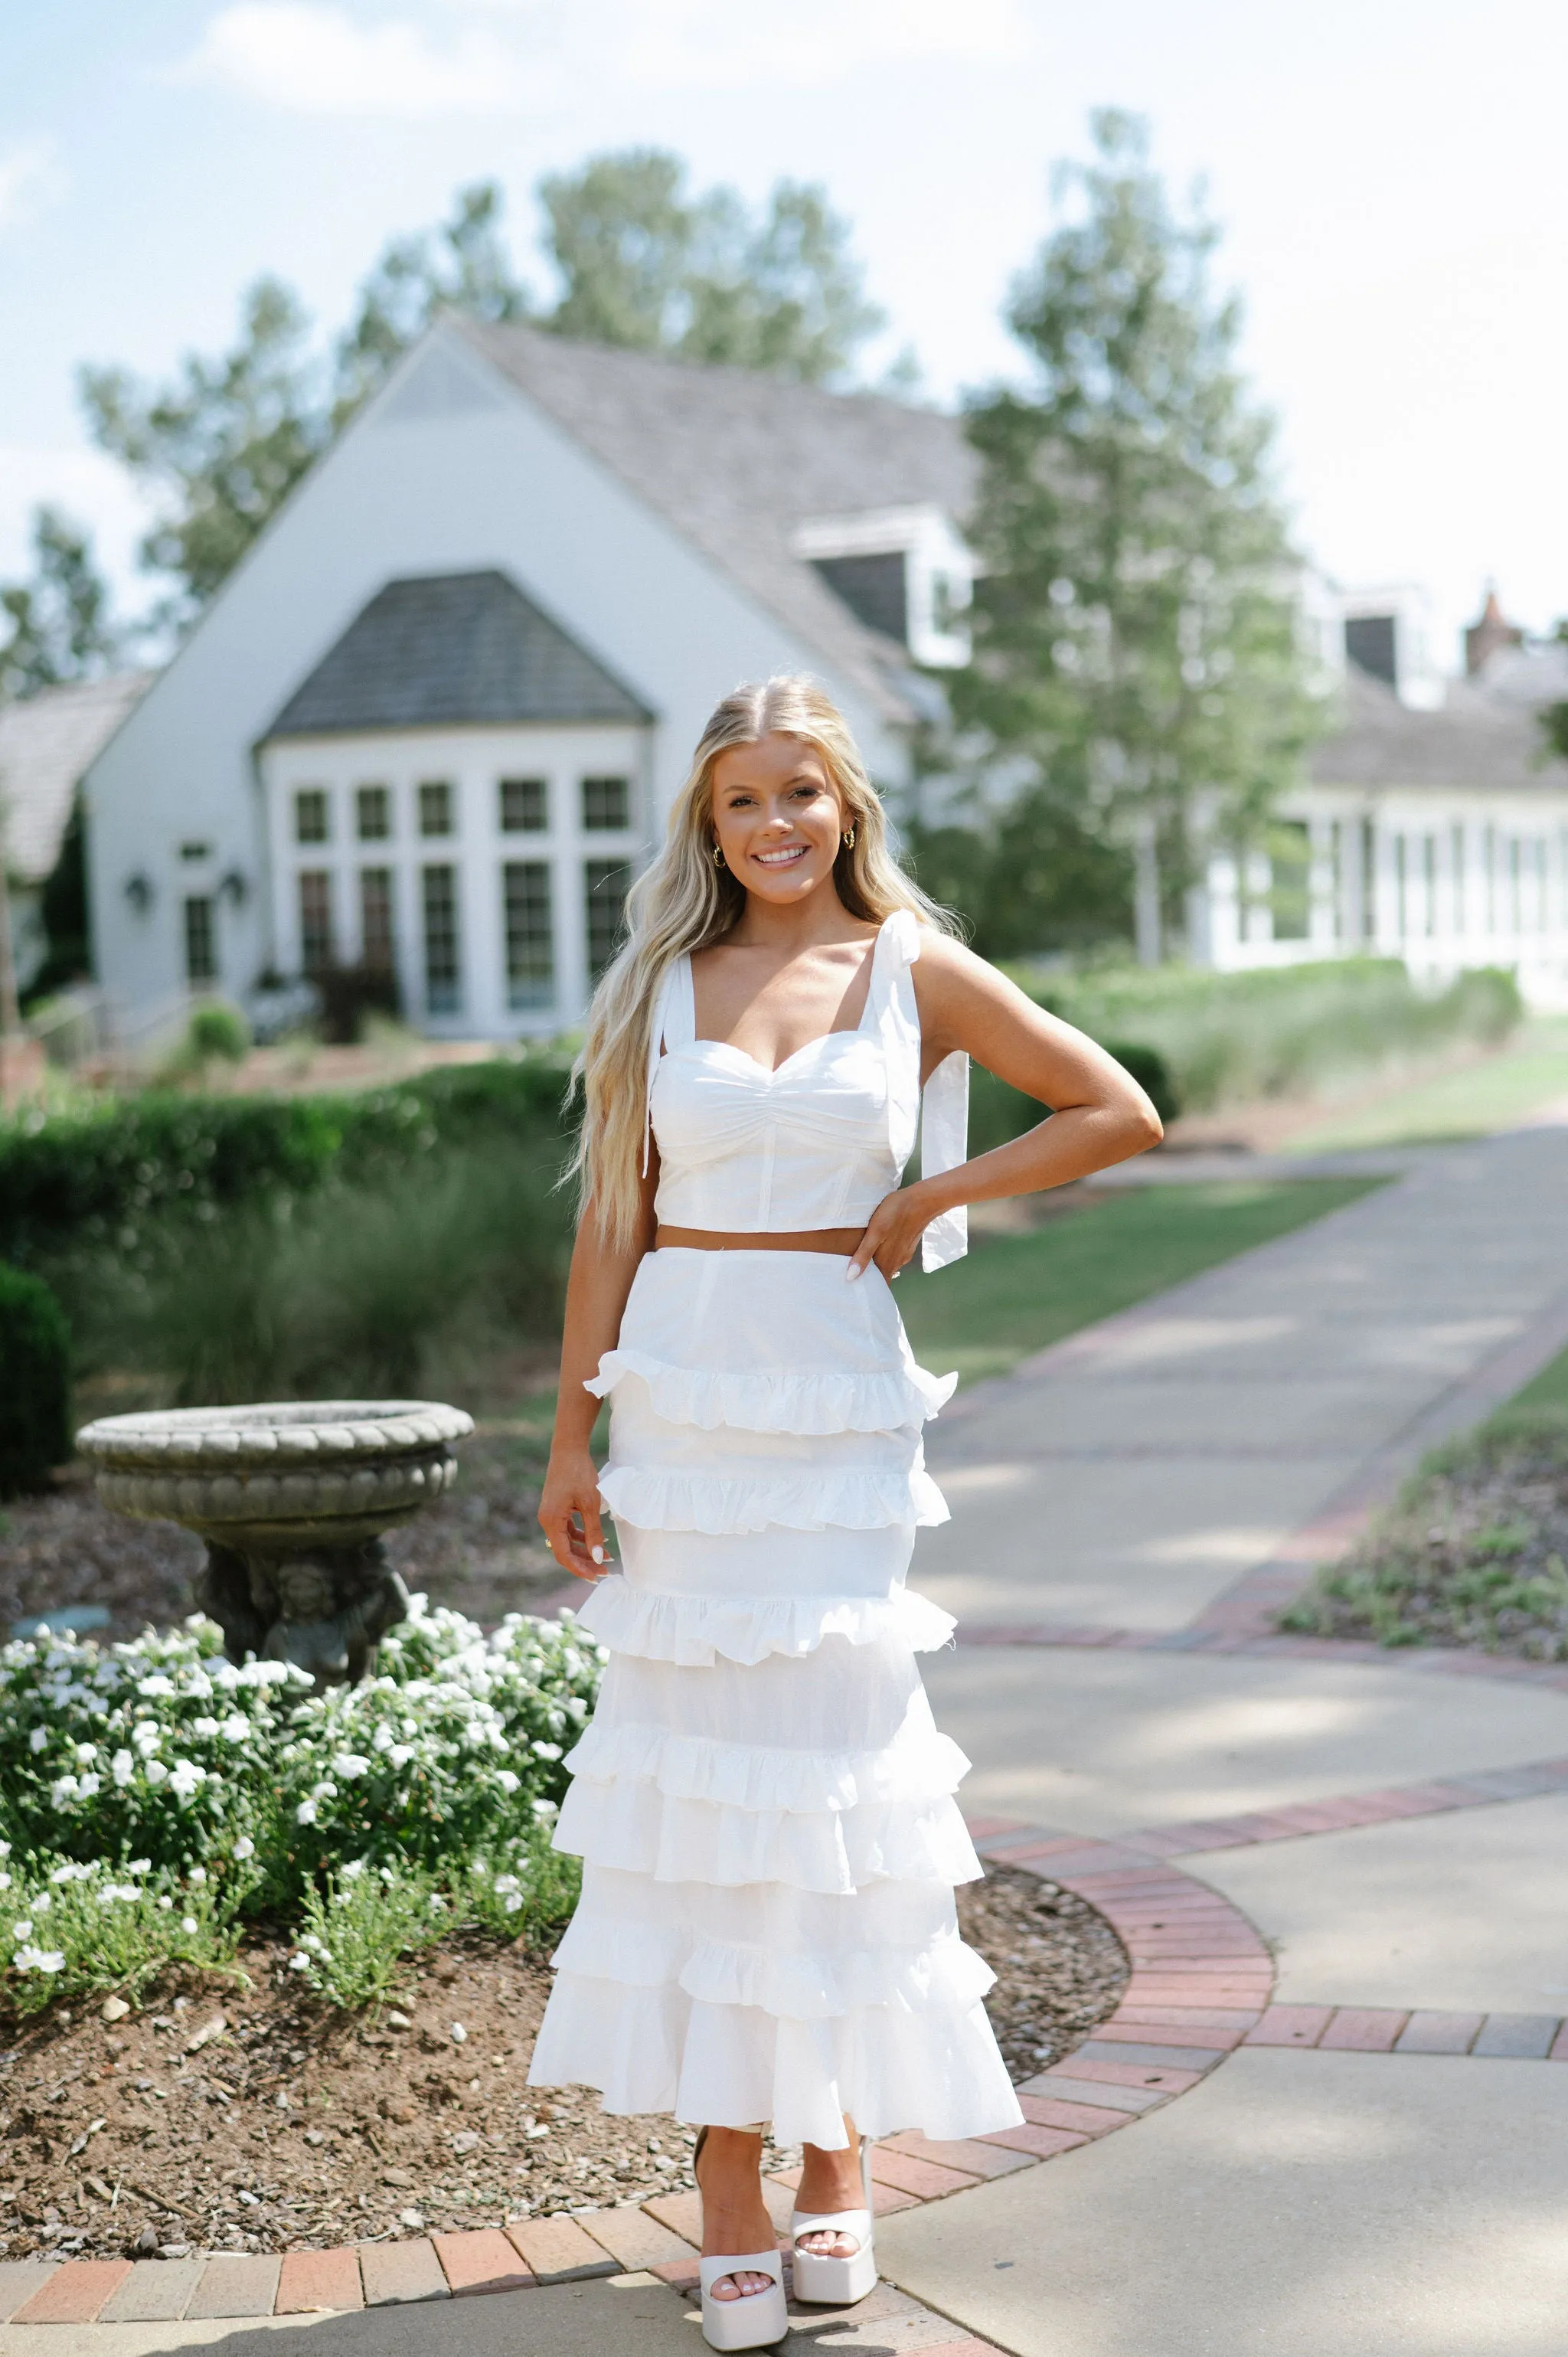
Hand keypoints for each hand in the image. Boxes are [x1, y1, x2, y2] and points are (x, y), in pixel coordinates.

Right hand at [538, 1447, 611, 1579]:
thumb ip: (593, 1532)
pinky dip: (582, 1537)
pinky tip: (598, 1540)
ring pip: (568, 1541)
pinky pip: (568, 1530)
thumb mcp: (590, 1504)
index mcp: (551, 1521)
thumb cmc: (579, 1474)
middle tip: (605, 1571)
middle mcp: (547, 1520)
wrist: (569, 1449)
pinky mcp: (557, 1509)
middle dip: (585, 1562)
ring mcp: (551, 1514)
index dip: (579, 1568)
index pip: (563, 1554)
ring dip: (585, 1550)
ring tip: (606, 1557)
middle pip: (565, 1550)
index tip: (595, 1577)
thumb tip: (597, 1558)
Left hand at [846, 1184, 938, 1283]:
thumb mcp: (875, 1232)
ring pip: (887, 1267)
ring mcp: (903, 1254)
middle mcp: (896, 1263)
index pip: (877, 1287)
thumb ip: (864, 1255)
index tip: (852, 1292)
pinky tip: (877, 1249)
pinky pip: (893, 1256)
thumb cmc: (896, 1213)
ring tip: (860, 1264)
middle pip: (881, 1278)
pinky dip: (884, 1257)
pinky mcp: (907, 1244)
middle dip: (868, 1280)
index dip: (866, 1291)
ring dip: (876, 1268)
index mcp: (887, 1263)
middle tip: (851, 1279)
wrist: (923, 1200)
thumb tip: (851, 1278)